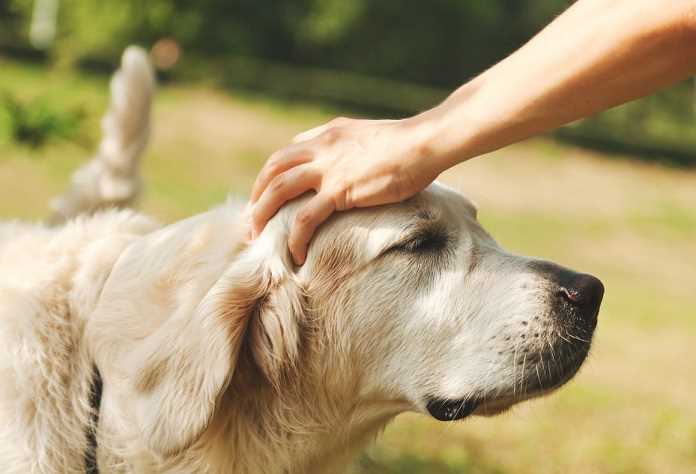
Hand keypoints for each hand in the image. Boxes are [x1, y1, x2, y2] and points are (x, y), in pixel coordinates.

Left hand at [249, 117, 439, 264]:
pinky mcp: (339, 190)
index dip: (270, 177)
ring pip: (279, 190)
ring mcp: (328, 169)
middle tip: (251, 221)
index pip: (286, 154)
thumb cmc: (406, 144)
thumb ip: (347, 146)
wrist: (424, 143)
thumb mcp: (368, 136)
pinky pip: (305, 218)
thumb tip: (343, 163)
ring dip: (263, 215)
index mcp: (327, 135)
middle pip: (273, 170)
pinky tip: (295, 253)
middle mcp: (321, 148)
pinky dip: (295, 237)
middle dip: (256, 196)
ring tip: (258, 238)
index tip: (265, 198)